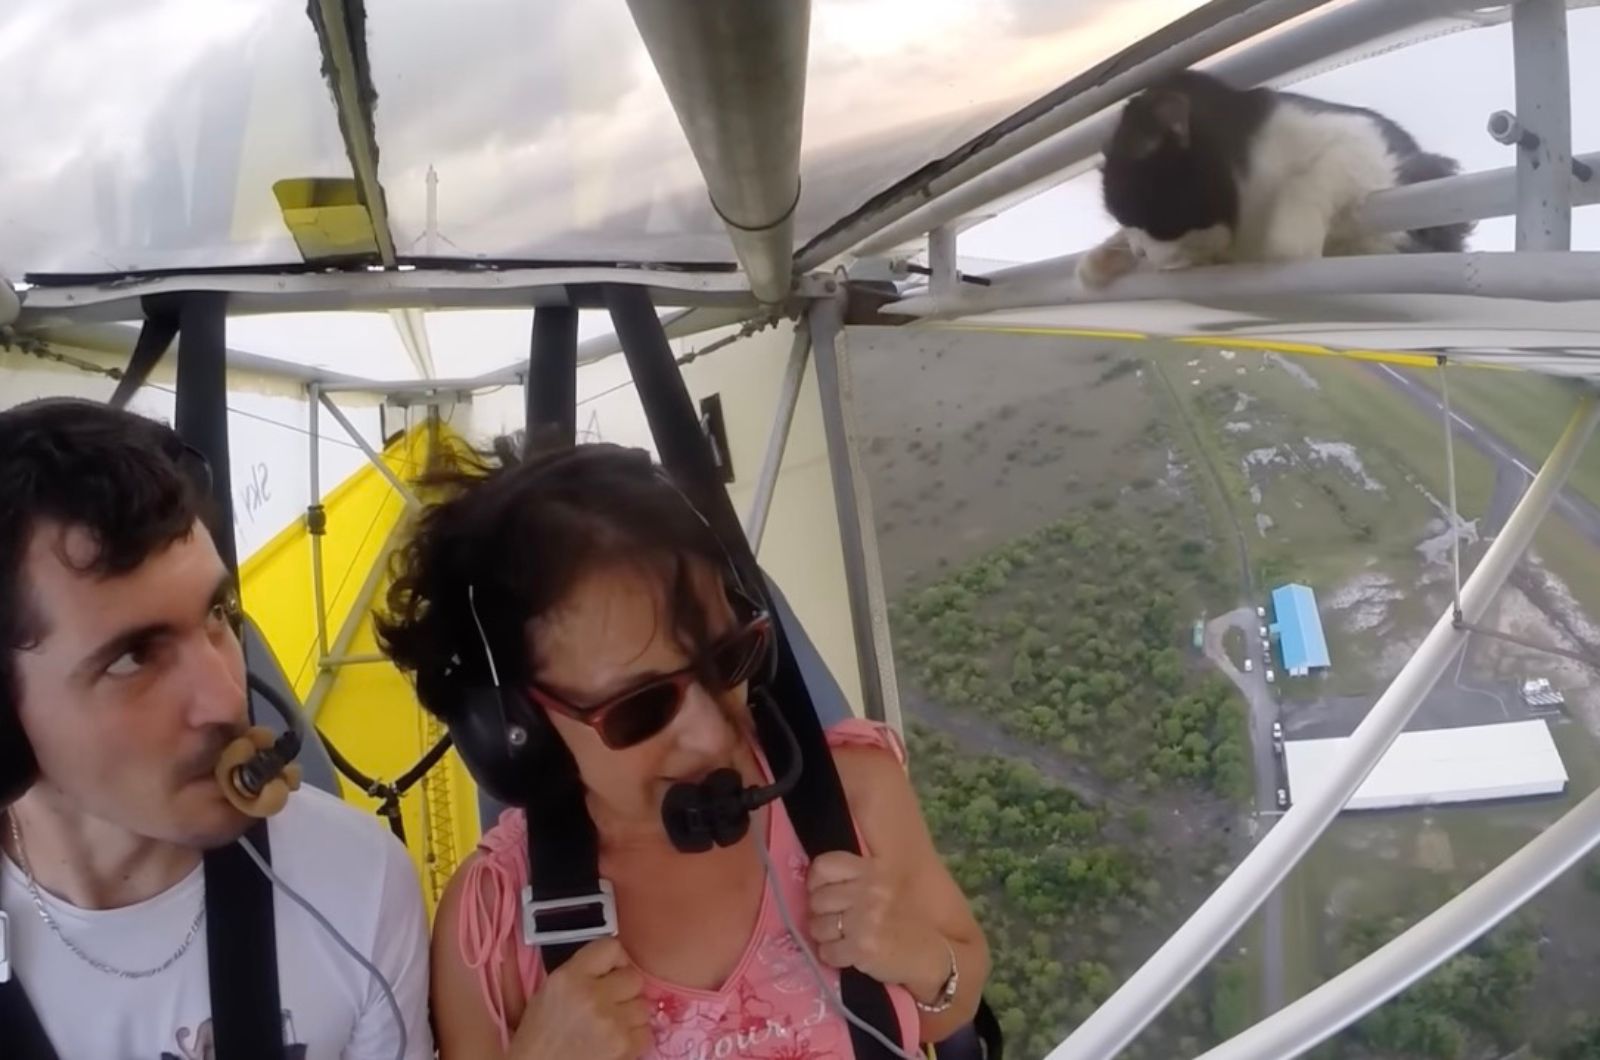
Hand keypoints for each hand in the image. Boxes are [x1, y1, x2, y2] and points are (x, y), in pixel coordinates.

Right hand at [512, 938, 650, 1059]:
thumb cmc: (542, 1033)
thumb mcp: (551, 991)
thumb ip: (583, 971)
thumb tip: (618, 964)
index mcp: (569, 977)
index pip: (612, 947)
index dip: (616, 961)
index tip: (611, 973)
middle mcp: (592, 995)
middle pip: (634, 978)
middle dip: (624, 991)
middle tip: (610, 1004)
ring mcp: (611, 1021)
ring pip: (643, 1006)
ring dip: (630, 1016)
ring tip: (610, 1026)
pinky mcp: (623, 1046)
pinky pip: (646, 1032)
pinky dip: (634, 1039)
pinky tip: (614, 1042)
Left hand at [806, 851, 946, 995]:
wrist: (930, 955)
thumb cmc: (902, 919)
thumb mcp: (884, 885)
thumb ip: (855, 878)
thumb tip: (812, 885)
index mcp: (873, 871)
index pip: (824, 866)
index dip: (816, 882)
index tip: (822, 893)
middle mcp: (869, 891)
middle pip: (817, 899)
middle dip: (820, 914)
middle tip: (834, 922)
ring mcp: (865, 920)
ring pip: (817, 927)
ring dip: (824, 937)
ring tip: (840, 939)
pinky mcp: (863, 948)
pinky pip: (826, 952)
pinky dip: (831, 956)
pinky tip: (845, 955)